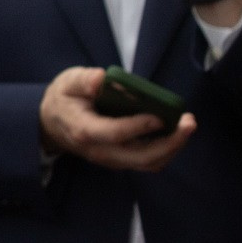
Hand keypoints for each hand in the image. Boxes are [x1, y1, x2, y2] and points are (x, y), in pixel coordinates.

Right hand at [38, 66, 194, 170]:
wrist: (53, 125)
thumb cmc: (63, 100)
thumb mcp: (67, 83)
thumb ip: (83, 80)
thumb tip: (101, 79)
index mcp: (85, 131)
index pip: (115, 133)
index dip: (139, 126)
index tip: (159, 115)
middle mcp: (101, 152)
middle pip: (141, 157)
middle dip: (170, 143)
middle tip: (188, 123)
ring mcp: (113, 160)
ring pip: (149, 163)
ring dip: (173, 147)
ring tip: (187, 126)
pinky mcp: (122, 160)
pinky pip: (148, 161)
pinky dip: (167, 149)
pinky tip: (176, 132)